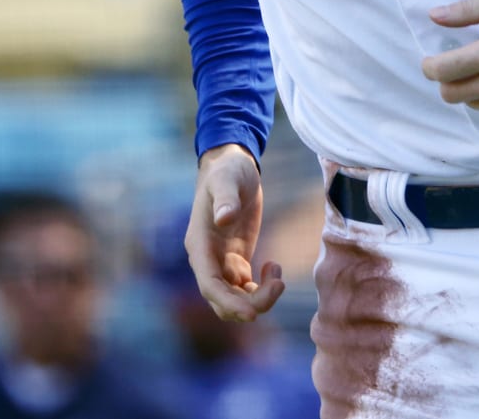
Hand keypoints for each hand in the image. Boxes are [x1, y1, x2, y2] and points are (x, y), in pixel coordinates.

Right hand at [187, 144, 283, 322]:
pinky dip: (262, 288)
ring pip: (235, 299)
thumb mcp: (227, 179)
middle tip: (279, 285)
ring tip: (278, 277)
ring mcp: (221, 263)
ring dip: (258, 299)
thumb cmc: (227, 170)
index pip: (209, 285)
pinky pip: (246, 290)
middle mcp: (207, 260)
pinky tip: (274, 268)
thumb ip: (225, 198)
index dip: (228, 303)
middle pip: (222, 300)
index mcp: (199, 246)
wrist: (233, 165)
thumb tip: (224, 218)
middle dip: (249, 304)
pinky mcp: (237, 261)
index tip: (252, 313)